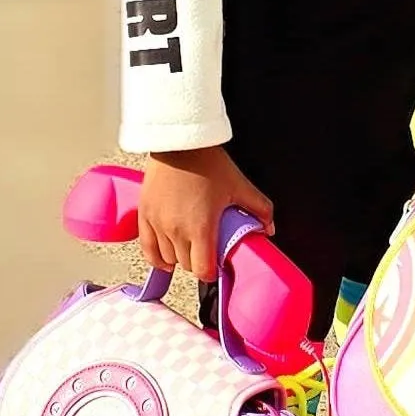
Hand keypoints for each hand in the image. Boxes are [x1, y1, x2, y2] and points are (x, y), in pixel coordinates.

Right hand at [138, 144, 274, 280]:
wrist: (178, 143)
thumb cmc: (206, 162)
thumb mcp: (239, 185)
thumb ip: (260, 208)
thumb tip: (269, 228)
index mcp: (201, 228)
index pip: (202, 270)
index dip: (211, 273)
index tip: (216, 267)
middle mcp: (176, 231)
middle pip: (186, 265)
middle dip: (197, 262)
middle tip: (206, 251)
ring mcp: (158, 224)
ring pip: (167, 259)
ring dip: (178, 258)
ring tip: (188, 248)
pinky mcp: (144, 216)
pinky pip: (147, 248)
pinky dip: (156, 256)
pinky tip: (164, 258)